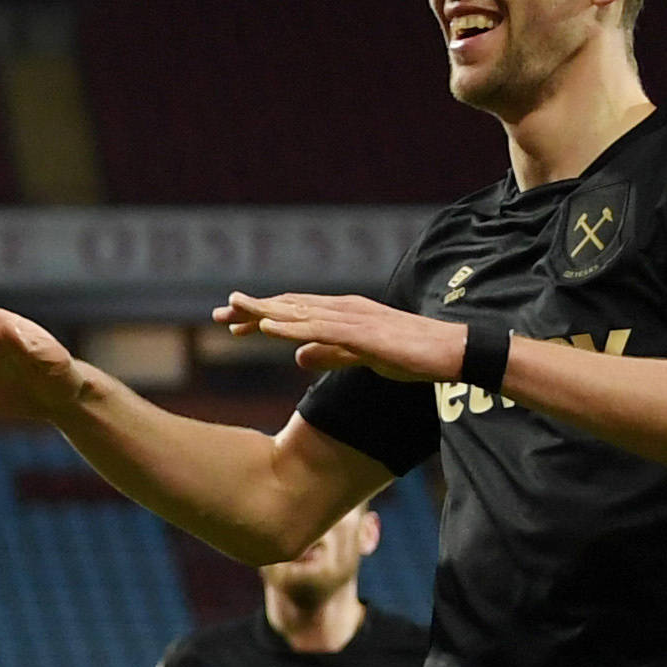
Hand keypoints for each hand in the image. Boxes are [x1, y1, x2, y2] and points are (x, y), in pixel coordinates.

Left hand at [211, 291, 458, 381]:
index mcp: (341, 315)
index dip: (261, 318)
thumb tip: (297, 357)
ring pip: (299, 314)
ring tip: (233, 310)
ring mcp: (352, 318)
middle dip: (252, 311)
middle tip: (217, 314)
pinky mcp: (362, 332)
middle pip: (289, 308)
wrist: (449, 351)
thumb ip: (329, 354)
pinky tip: (270, 327)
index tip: (231, 326)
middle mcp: (342, 309)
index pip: (293, 314)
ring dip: (265, 311)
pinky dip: (293, 326)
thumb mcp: (359, 358)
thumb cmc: (410, 354)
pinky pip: (321, 328)